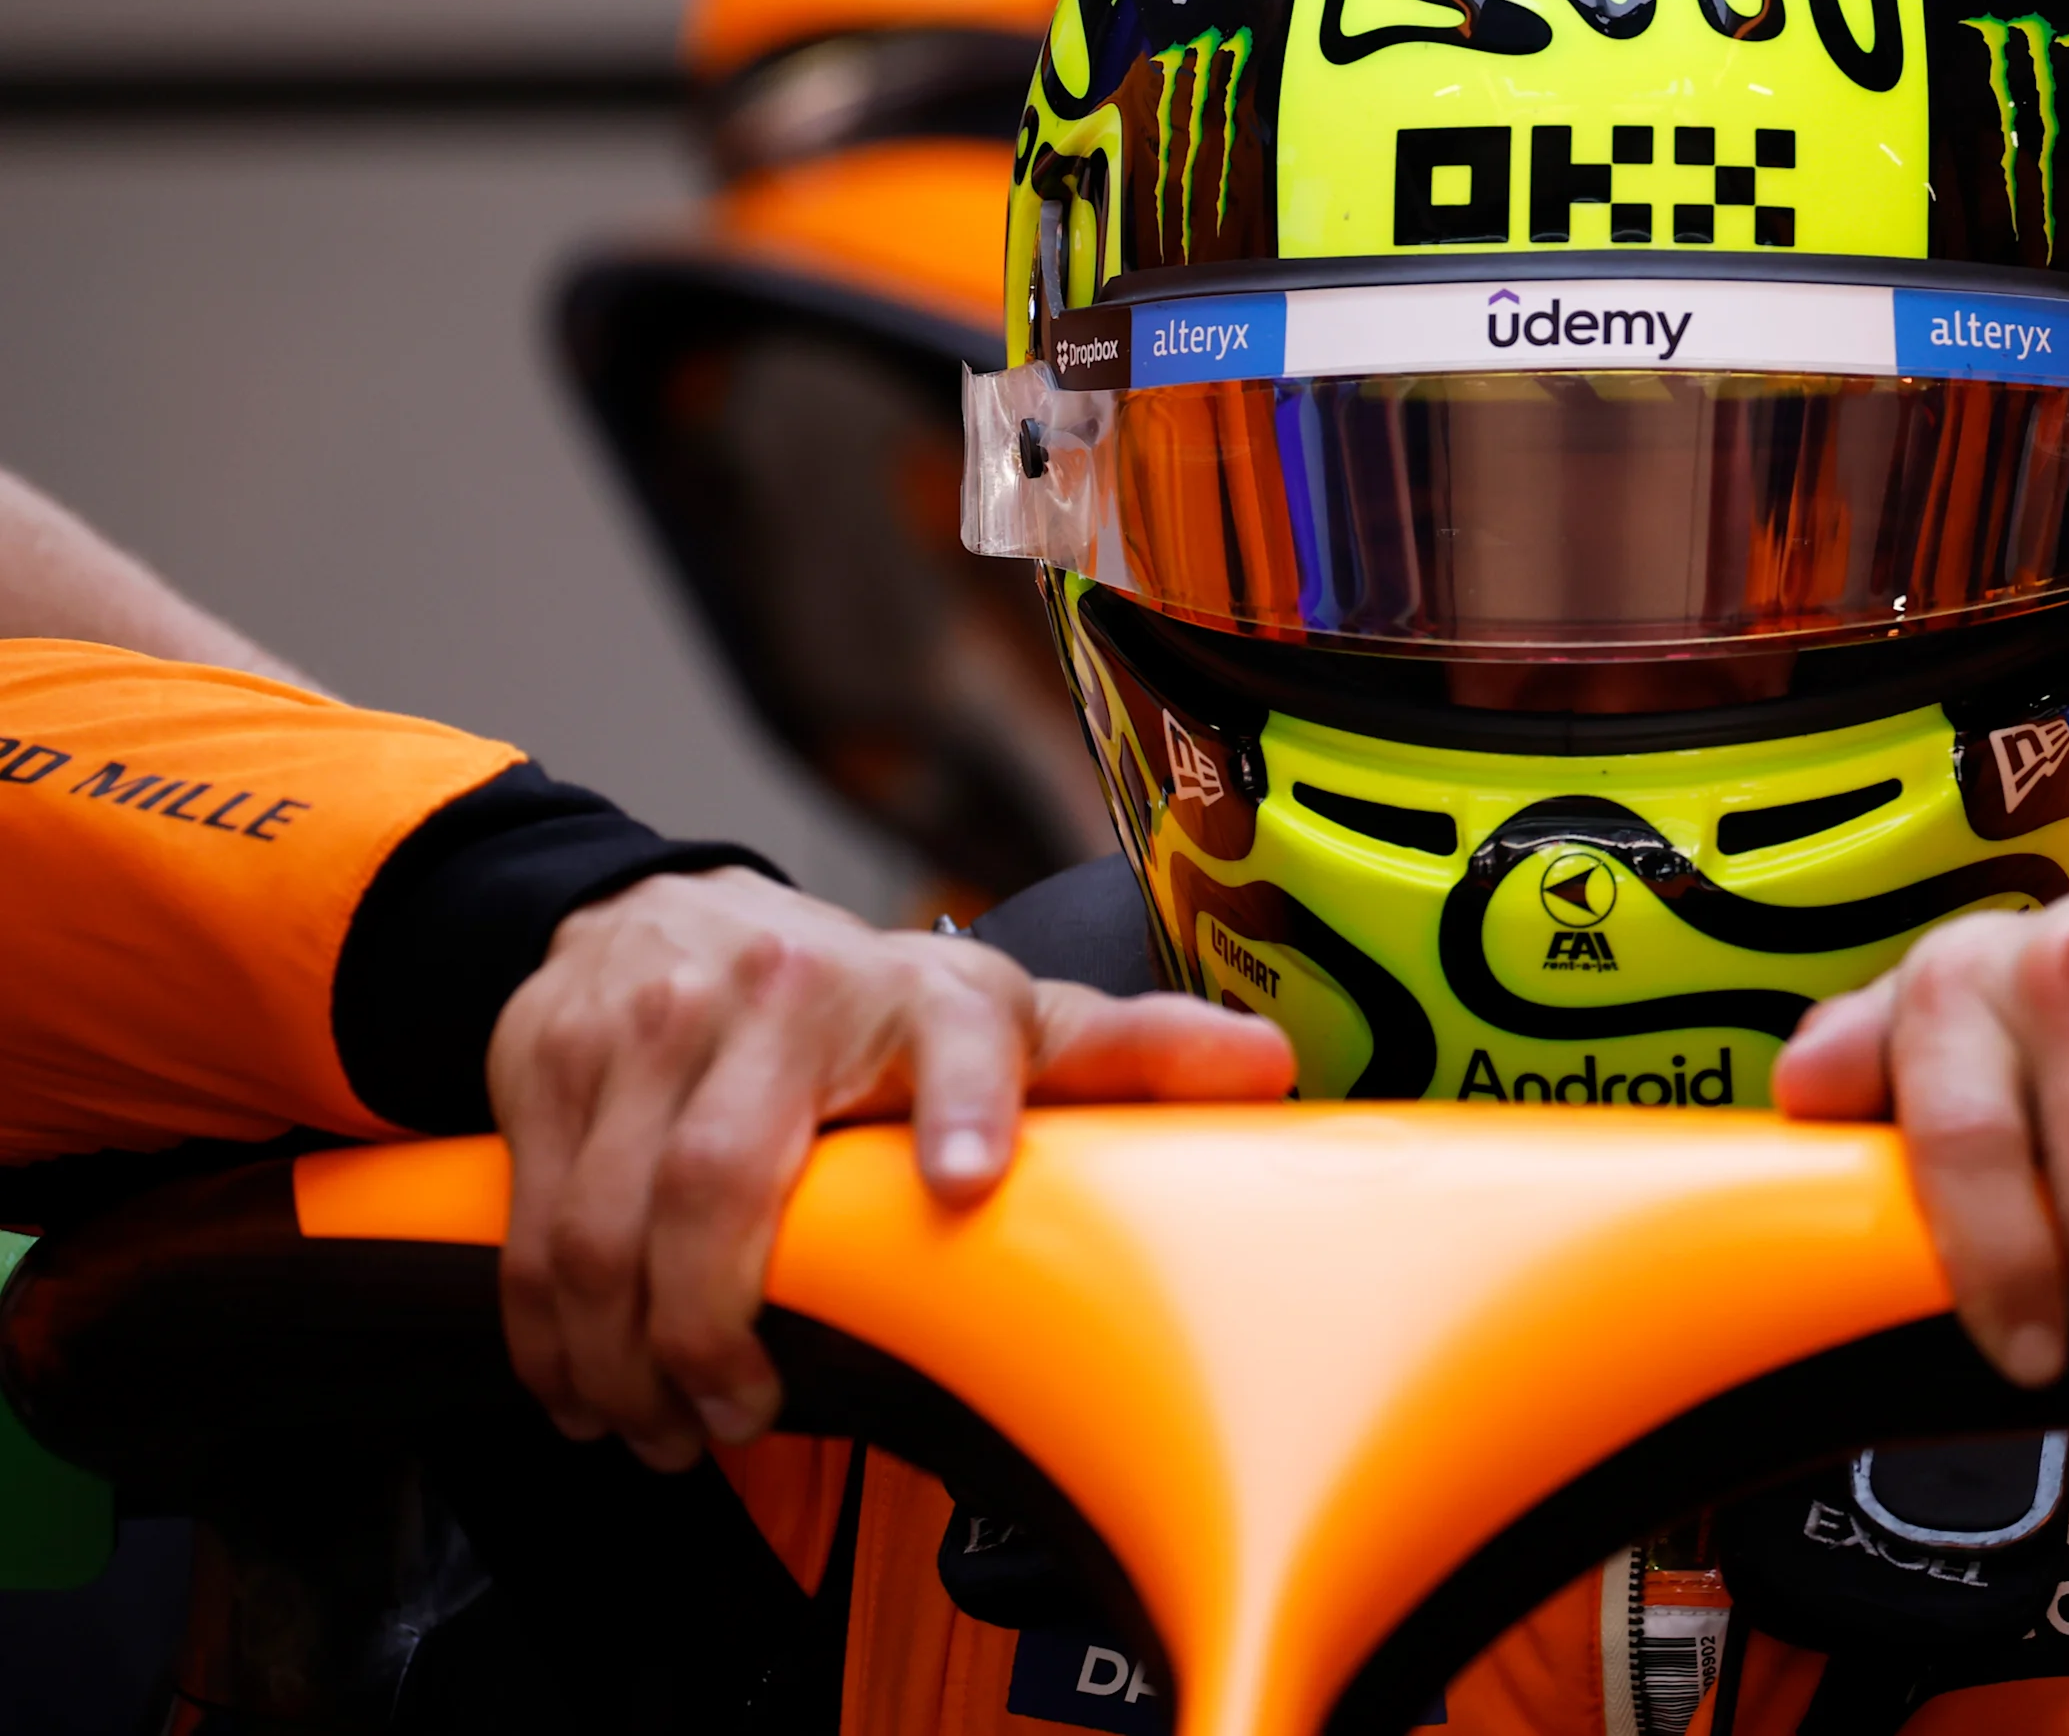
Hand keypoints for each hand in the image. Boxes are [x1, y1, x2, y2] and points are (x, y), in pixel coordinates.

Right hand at [488, 867, 1292, 1469]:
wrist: (670, 907)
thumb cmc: (866, 998)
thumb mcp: (1004, 1012)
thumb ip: (1126, 1053)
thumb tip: (1271, 1069)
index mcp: (922, 990)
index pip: (956, 1034)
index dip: (963, 1101)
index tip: (964, 1180)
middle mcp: (781, 989)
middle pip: (722, 1177)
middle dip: (716, 1324)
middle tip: (739, 1413)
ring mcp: (649, 1018)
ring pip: (608, 1218)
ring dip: (625, 1353)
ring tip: (664, 1426)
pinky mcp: (546, 1054)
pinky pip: (534, 1220)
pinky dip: (548, 1329)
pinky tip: (585, 1387)